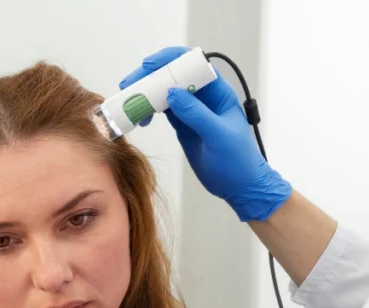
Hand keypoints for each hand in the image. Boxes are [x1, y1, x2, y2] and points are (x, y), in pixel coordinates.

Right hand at [119, 47, 291, 221]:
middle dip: (151, 76)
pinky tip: (141, 118)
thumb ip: (196, 113)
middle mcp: (204, 95)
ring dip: (146, 93)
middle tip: (129, 85)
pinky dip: (148, 110)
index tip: (149, 66)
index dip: (170, 59)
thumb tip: (172, 92)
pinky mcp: (183, 124)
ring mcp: (192, 109)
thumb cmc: (238, 161)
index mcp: (218, 91)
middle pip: (174, 74)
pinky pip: (162, 109)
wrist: (240, 186)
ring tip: (129, 103)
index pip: (194, 63)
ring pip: (165, 91)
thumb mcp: (219, 136)